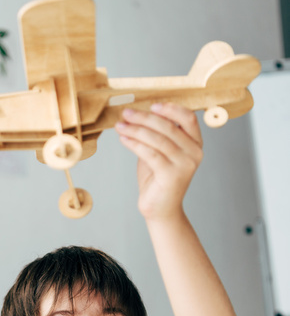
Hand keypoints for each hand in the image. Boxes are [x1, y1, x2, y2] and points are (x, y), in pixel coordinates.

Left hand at [115, 104, 202, 220]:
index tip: (151, 105)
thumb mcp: (159, 151)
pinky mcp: (171, 175)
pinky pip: (150, 153)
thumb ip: (156, 134)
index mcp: (195, 144)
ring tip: (120, 126)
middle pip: (169, 126)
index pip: (188, 118)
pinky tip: (123, 139)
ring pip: (157, 139)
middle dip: (144, 117)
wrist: (161, 209)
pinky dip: (134, 144)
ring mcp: (185, 165)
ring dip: (135, 130)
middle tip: (126, 113)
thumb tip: (137, 114)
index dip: (170, 108)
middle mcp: (194, 153)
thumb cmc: (158, 179)